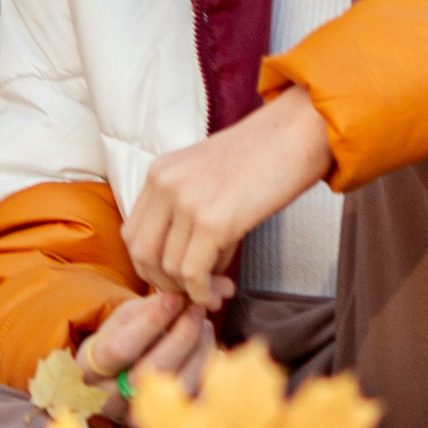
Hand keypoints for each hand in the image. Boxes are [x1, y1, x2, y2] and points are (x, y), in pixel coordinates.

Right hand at [77, 291, 214, 417]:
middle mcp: (112, 399)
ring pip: (179, 385)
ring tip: (203, 325)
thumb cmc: (116, 343)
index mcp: (90, 370)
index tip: (174, 299)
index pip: (121, 348)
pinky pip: (196, 396)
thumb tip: (177, 300)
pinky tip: (207, 347)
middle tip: (196, 310)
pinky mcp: (167, 423)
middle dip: (182, 334)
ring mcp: (140, 416)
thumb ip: (145, 310)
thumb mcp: (120, 321)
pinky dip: (207, 368)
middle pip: (154, 369)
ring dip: (199, 350)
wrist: (113, 382)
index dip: (150, 322)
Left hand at [122, 87, 332, 307]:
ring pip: (169, 267)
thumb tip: (188, 272)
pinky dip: (203, 292)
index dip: (150, 264)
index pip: (132, 232)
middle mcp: (164, 185)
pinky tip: (221, 292)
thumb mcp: (209, 181)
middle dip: (163, 282)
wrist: (295, 134)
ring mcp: (186, 202)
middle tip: (193, 292)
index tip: (176, 278)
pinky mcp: (213, 221)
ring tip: (220, 291)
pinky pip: (194, 273)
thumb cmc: (261, 159)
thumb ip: (189, 218)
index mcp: (159, 173)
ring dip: (192, 290)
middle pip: (141, 253)